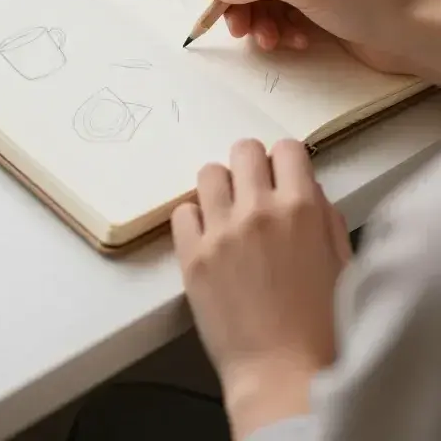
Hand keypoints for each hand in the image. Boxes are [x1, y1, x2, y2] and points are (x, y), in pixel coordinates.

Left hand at [172, 139, 350, 438]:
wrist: (282, 374)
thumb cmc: (320, 326)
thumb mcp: (341, 262)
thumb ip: (324, 216)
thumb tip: (306, 188)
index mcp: (301, 208)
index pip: (286, 148)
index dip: (286, 161)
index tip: (282, 176)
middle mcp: (258, 210)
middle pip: (244, 150)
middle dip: (252, 165)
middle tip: (254, 191)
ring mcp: (221, 231)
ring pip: (208, 173)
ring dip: (221, 188)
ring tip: (228, 213)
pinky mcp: (192, 256)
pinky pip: (182, 212)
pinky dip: (195, 219)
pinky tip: (209, 238)